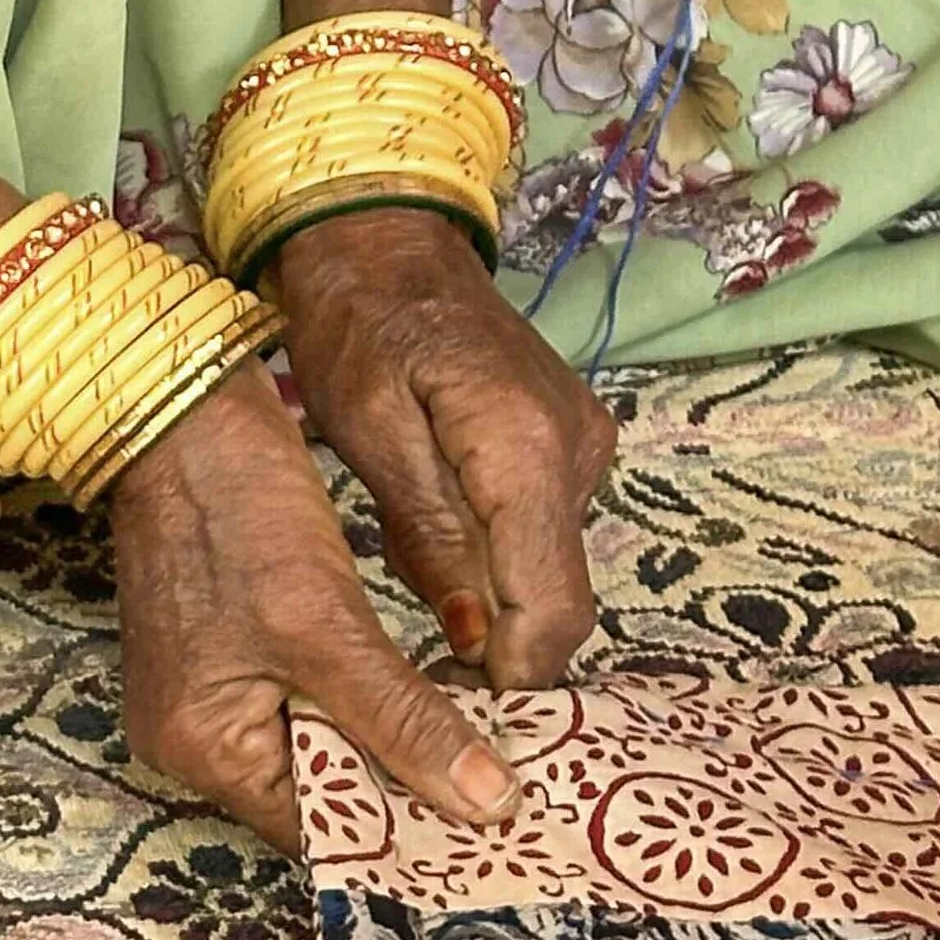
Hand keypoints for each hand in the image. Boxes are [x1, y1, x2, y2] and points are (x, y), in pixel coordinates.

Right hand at [109, 357, 523, 851]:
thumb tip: (489, 805)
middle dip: (408, 786)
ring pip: (323, 743)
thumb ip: (405, 719)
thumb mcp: (326, 621)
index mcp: (202, 749)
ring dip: (393, 738)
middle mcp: (194, 739)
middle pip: (322, 791)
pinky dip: (364, 698)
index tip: (500, 830)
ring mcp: (207, 692)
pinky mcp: (227, 649)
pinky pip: (307, 699)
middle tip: (508, 786)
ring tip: (486, 745)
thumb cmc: (238, 504)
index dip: (409, 833)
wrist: (183, 401)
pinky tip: (428, 694)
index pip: (323, 829)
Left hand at [274, 207, 615, 686]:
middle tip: (417, 640)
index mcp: (527, 444)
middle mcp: (576, 446)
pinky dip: (492, 541)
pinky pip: (540, 522)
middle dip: (495, 629)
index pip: (554, 599)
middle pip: (557, 587)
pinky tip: (433, 513)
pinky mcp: (569, 439)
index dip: (517, 666)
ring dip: (486, 581)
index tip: (462, 700)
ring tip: (411, 546)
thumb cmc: (357, 323)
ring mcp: (581, 440)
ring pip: (546, 559)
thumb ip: (429, 536)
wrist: (383, 239)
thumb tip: (475, 640)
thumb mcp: (370, 432)